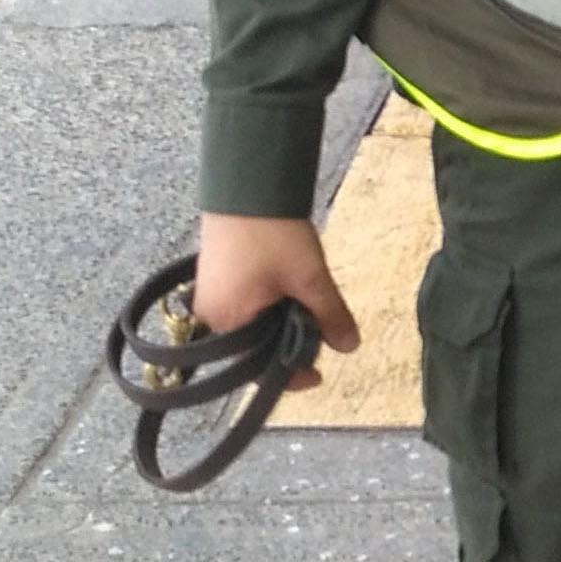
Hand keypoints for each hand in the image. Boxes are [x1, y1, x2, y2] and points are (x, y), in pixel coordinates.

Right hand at [193, 212, 360, 390]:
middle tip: (320, 329)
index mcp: (227, 323)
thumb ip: (330, 316)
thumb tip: (350, 347)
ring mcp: (211, 295)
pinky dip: (270, 304)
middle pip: (255, 347)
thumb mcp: (310, 277)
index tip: (318, 376)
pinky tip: (291, 289)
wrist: (248, 186)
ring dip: (281, 321)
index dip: (291, 373)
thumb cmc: (273, 234)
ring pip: (253, 324)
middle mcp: (212, 316)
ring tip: (308, 302)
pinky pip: (246, 304)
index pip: (257, 369)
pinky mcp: (217, 276)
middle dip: (289, 342)